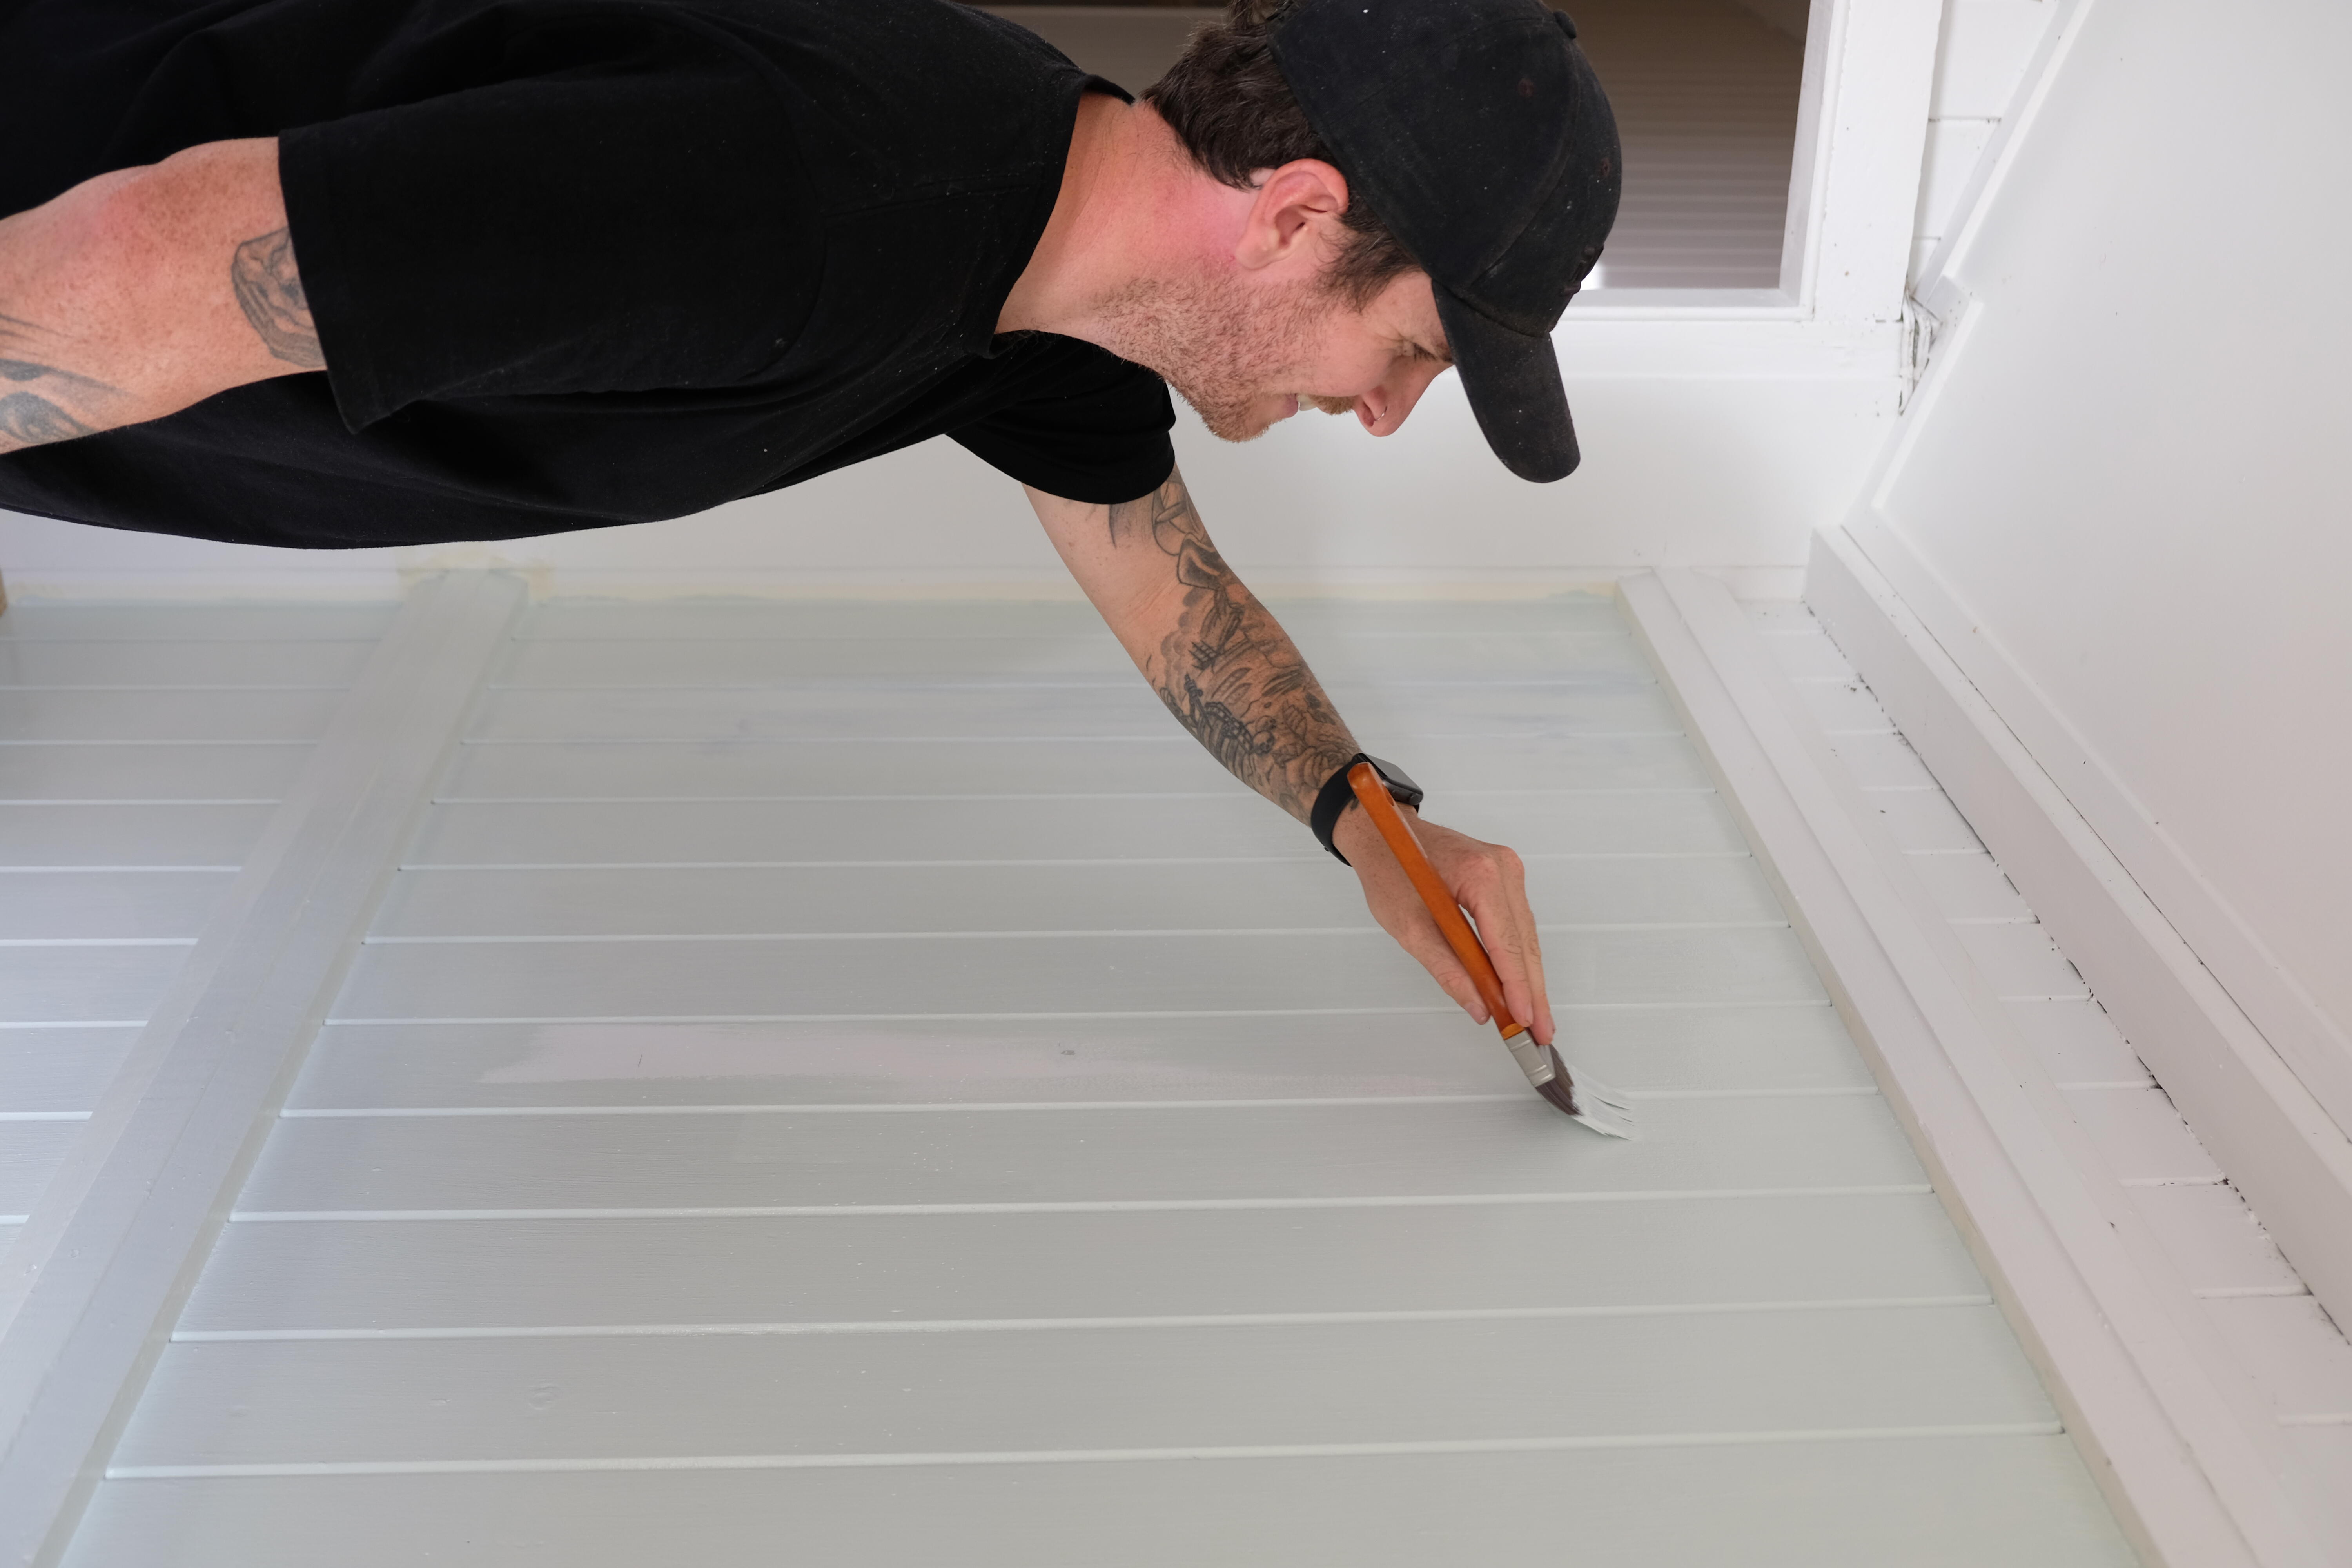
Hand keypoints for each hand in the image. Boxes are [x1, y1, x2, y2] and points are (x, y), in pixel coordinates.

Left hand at [1332, 803, 1554, 1046]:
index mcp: (1480, 874)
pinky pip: (1516, 924)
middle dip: (1532, 991)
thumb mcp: (1409, 927)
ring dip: (1528, 978)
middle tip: (1540, 1033)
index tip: (1525, 1020)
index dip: (1517, 987)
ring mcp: (1508, 870)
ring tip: (1534, 1019)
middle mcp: (1503, 868)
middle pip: (1525, 942)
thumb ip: (1447, 969)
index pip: (1507, 943)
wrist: (1383, 832)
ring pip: (1525, 936)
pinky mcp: (1504, 877)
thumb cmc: (1390, 869)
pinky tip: (1520, 987)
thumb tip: (1478, 1006)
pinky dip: (1516, 957)